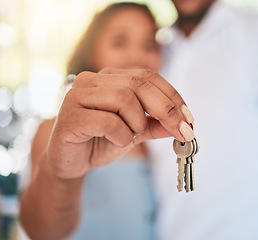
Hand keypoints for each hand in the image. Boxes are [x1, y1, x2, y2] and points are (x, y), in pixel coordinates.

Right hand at [46, 68, 194, 178]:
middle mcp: (91, 79)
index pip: (147, 76)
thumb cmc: (101, 141)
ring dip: (137, 124)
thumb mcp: (135, 132)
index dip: (172, 96)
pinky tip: (116, 142)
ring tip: (130, 136)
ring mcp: (77, 95)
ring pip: (124, 99)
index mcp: (109, 77)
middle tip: (182, 131)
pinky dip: (121, 136)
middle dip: (166, 109)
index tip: (189, 118)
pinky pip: (108, 121)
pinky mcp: (69, 115)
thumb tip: (183, 123)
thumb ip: (156, 125)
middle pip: (138, 83)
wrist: (69, 162)